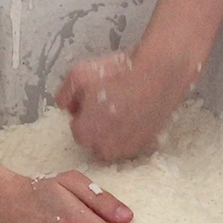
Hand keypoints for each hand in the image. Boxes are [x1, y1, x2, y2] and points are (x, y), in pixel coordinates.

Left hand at [55, 50, 190, 161]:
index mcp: (85, 134)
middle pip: (95, 140)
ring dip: (114, 132)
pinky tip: (137, 113)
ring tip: (124, 108)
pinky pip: (133, 142)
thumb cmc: (117, 73)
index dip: (83, 114)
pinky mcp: (147, 144)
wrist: (159, 73)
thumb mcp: (78, 74)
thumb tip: (63, 106)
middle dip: (98, 126)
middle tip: (108, 104)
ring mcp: (128, 149)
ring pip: (114, 144)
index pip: (78, 130)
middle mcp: (105, 149)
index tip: (92, 100)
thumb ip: (64, 93)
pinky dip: (132, 132)